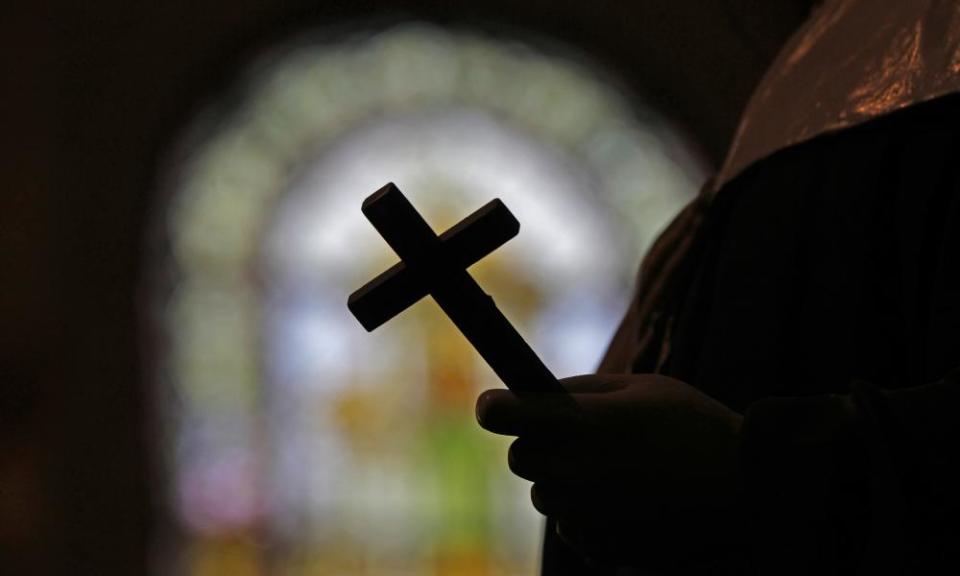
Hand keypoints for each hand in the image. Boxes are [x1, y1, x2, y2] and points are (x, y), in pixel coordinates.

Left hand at [476, 374, 744, 569]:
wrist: (751, 495)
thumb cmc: (699, 429)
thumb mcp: (646, 388)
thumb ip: (586, 389)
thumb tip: (541, 394)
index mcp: (583, 423)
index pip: (504, 415)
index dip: (494, 407)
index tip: (495, 405)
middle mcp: (575, 471)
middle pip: (519, 458)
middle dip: (537, 444)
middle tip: (577, 436)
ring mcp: (586, 514)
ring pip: (544, 496)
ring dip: (563, 481)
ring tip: (615, 469)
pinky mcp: (600, 547)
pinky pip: (572, 527)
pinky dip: (588, 515)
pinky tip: (630, 501)